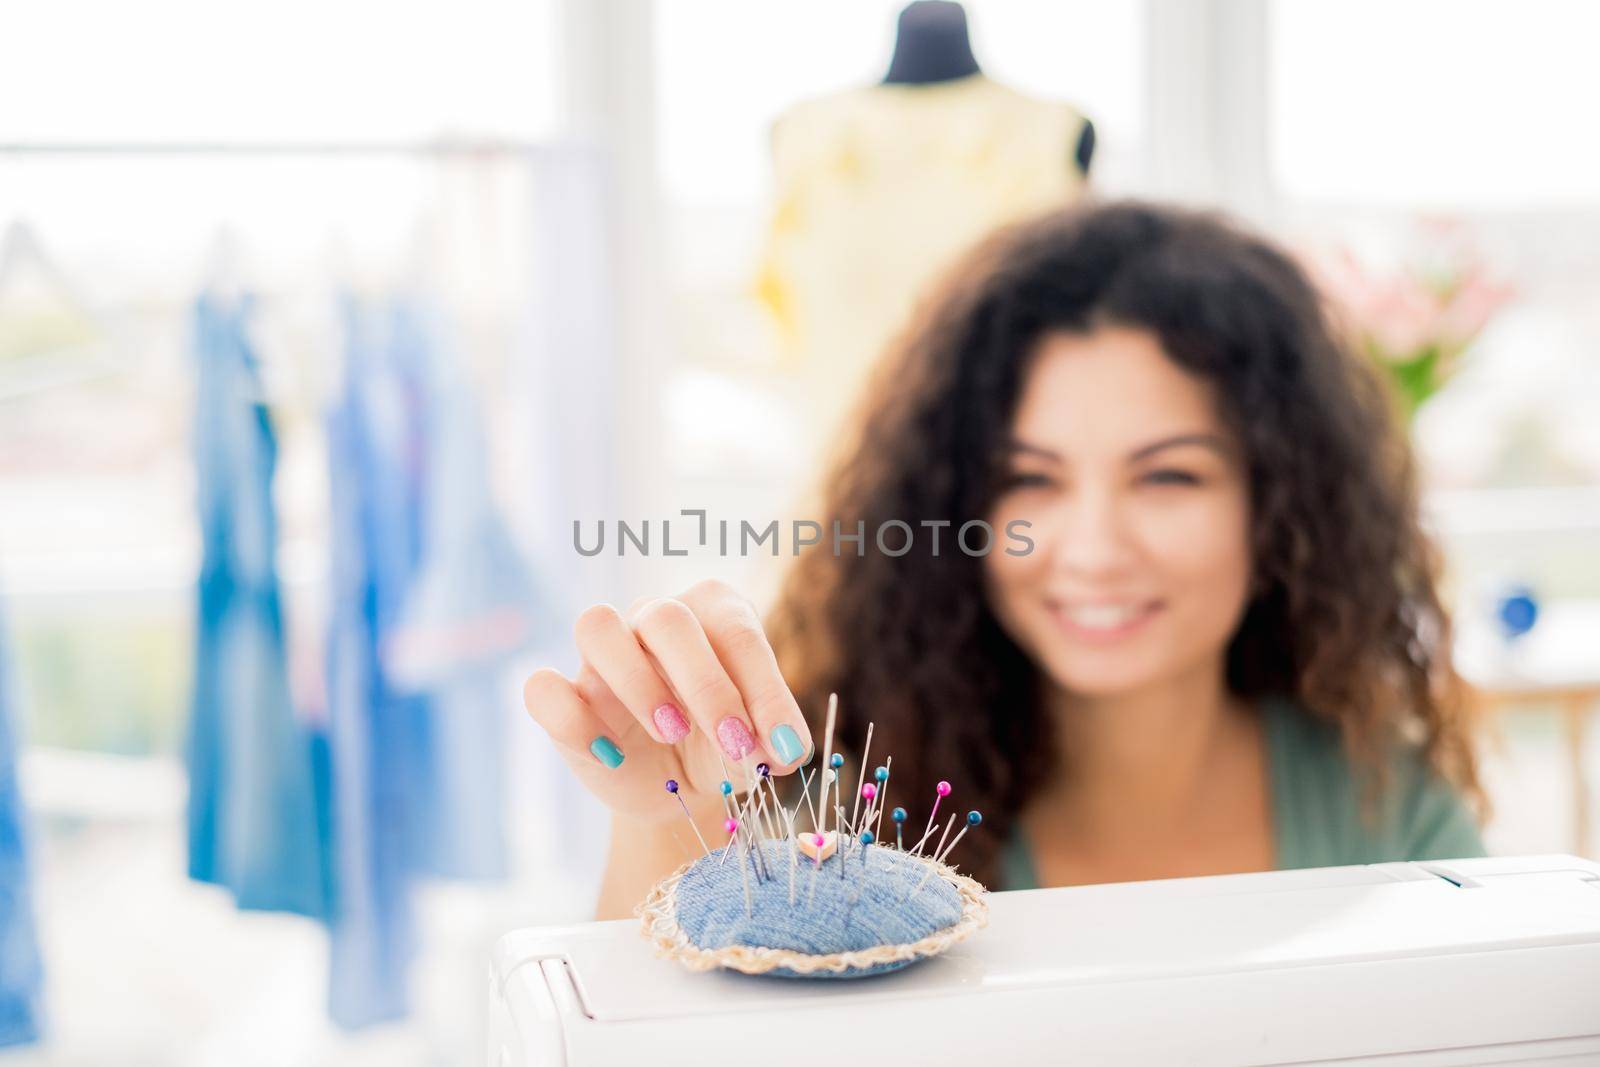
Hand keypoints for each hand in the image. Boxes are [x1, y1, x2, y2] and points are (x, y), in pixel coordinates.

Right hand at [522, 579, 814, 826]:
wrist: (676, 788)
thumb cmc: (723, 747)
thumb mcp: (758, 748)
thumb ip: (773, 741)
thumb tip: (782, 749)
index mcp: (713, 613)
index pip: (736, 631)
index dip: (763, 688)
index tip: (781, 745)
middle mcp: (655, 618)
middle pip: (668, 618)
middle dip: (706, 684)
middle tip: (732, 741)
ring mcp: (603, 653)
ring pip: (598, 625)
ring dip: (637, 681)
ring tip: (672, 732)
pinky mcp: (564, 695)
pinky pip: (543, 687)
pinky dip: (574, 720)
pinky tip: (613, 756)